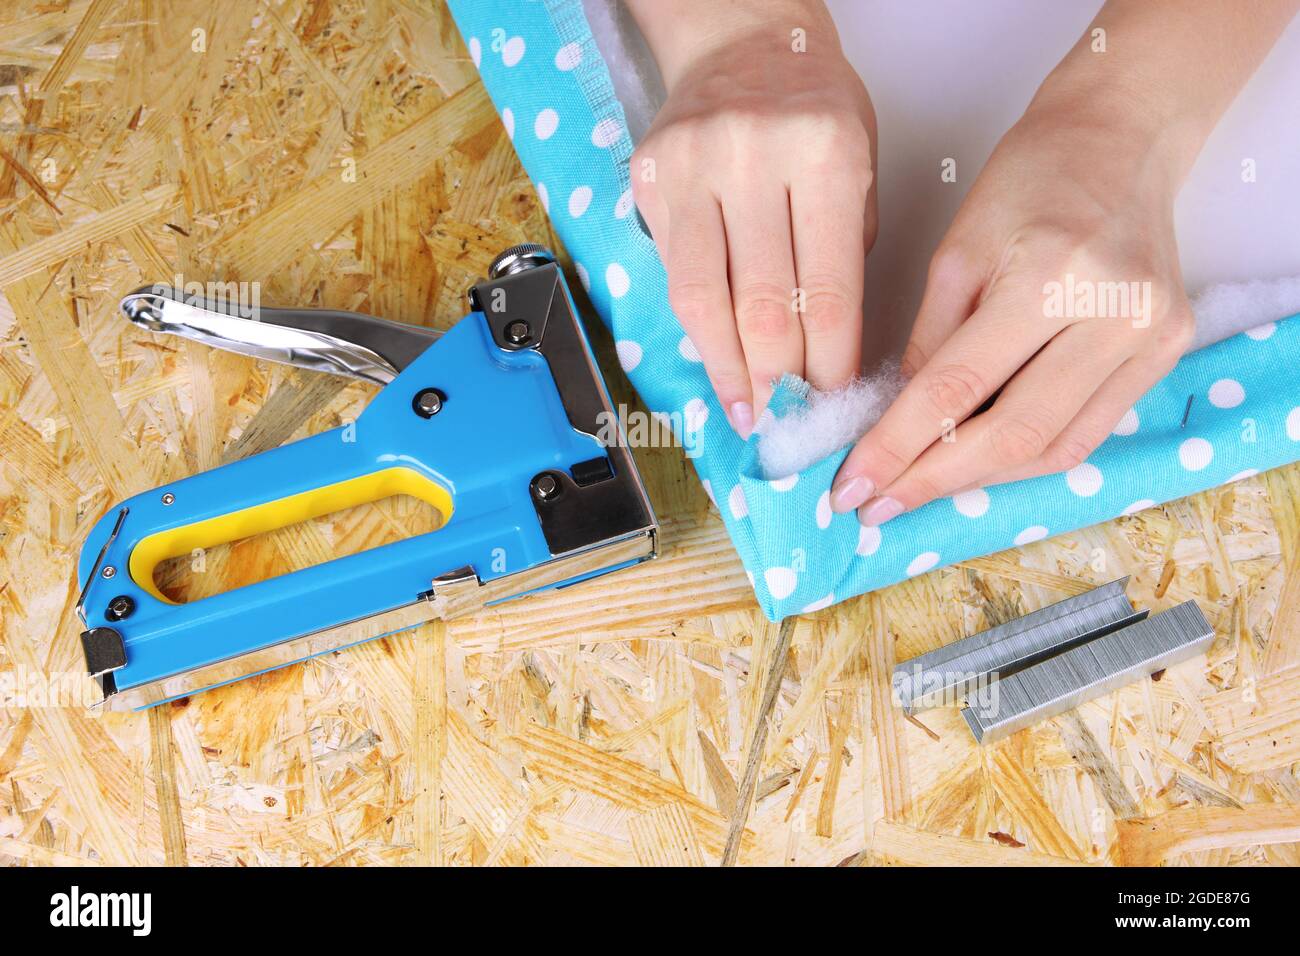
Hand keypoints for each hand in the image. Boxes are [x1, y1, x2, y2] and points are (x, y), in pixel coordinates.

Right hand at [629, 3, 876, 435]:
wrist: (742, 41)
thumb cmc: (813, 107)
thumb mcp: (861, 165)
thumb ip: (846, 251)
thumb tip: (827, 354)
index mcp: (825, 154)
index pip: (829, 288)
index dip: (829, 361)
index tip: (831, 403)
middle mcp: (754, 157)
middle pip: (765, 303)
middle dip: (778, 378)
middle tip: (786, 423)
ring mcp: (693, 167)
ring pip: (706, 297)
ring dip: (727, 366)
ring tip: (745, 409)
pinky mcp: (651, 179)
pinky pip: (674, 274)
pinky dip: (697, 328)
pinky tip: (715, 358)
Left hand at [831, 102, 1194, 522]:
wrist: (1123, 137)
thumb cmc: (1031, 180)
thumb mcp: (958, 252)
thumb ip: (928, 343)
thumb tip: (892, 426)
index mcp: (1050, 277)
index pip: (957, 387)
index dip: (897, 446)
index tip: (851, 485)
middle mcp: (1113, 315)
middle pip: (1011, 434)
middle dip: (933, 480)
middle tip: (878, 506)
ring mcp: (1150, 339)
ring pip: (1053, 448)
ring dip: (979, 480)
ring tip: (919, 489)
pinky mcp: (1166, 353)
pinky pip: (1087, 433)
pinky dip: (1026, 459)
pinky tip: (977, 466)